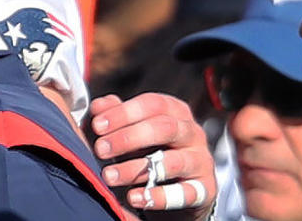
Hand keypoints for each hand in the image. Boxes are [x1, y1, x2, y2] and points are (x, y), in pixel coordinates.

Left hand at [89, 93, 216, 220]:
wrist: (175, 188)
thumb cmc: (148, 151)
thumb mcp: (130, 130)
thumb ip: (114, 115)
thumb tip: (98, 107)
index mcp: (174, 111)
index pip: (152, 104)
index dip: (123, 113)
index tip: (97, 125)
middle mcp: (192, 132)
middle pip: (164, 128)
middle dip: (128, 138)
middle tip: (100, 149)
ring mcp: (201, 160)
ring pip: (171, 162)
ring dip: (135, 169)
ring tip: (109, 176)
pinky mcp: (204, 189)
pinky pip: (185, 193)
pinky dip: (158, 196)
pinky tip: (133, 197)